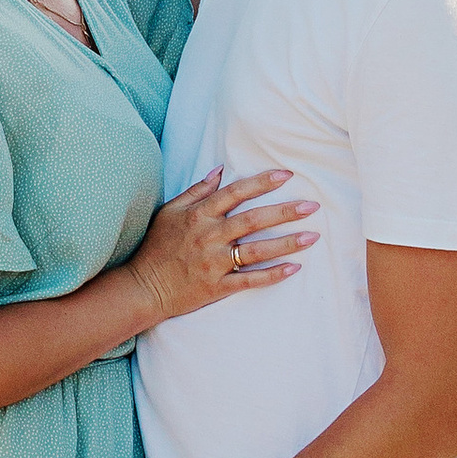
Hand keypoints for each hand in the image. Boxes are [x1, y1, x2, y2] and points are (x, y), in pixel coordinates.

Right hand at [124, 166, 314, 326]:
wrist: (143, 287)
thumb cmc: (156, 246)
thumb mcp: (170, 211)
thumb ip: (196, 191)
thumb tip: (219, 170)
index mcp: (199, 215)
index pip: (236, 193)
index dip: (262, 182)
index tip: (287, 175)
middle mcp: (209, 236)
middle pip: (253, 220)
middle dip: (285, 211)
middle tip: (312, 206)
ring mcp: (214, 263)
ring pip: (257, 251)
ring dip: (287, 243)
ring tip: (313, 236)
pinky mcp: (217, 286)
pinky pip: (250, 280)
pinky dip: (272, 275)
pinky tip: (294, 268)